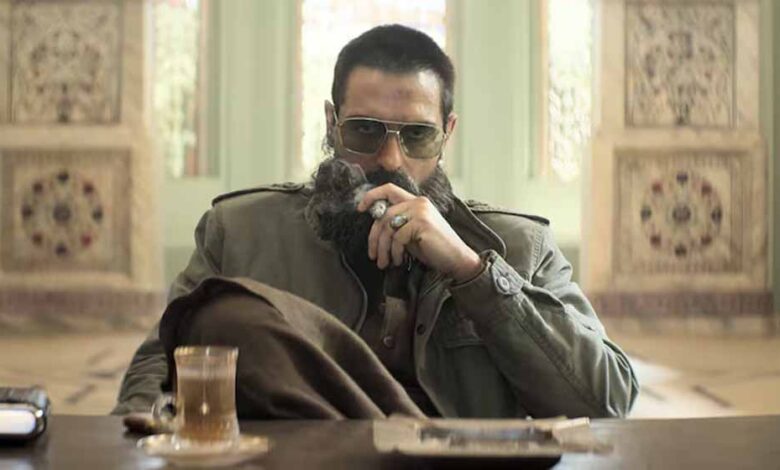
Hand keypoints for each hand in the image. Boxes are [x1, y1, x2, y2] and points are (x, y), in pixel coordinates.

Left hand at [357, 184, 482, 281]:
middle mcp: (418, 202)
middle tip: (373, 255)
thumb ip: (397, 224)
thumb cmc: (435, 249)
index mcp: (416, 201)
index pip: (389, 189)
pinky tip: (399, 261)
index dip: (371, 196)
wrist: (457, 260)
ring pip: (387, 226)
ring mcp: (420, 211)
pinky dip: (395, 252)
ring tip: (384, 263)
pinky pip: (397, 237)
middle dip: (374, 237)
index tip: (360, 209)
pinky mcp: (422, 223)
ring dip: (383, 248)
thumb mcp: (412, 233)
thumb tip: (375, 225)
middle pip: (383, 214)